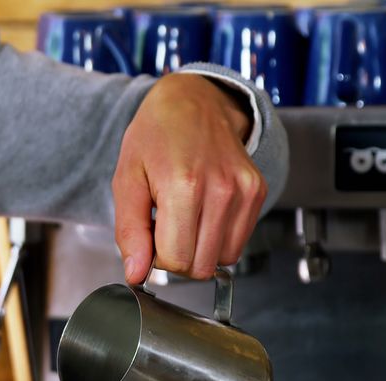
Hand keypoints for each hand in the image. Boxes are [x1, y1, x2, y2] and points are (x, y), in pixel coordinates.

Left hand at [114, 73, 266, 281]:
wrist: (194, 101)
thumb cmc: (156, 136)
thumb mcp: (127, 180)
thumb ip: (130, 232)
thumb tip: (136, 274)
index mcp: (183, 186)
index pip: (175, 260)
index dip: (157, 257)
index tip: (151, 234)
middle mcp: (221, 190)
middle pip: (200, 267)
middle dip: (178, 257)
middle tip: (166, 227)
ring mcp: (244, 191)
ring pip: (223, 260)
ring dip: (200, 250)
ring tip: (186, 217)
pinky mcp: (258, 192)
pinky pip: (239, 243)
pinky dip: (219, 239)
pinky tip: (204, 212)